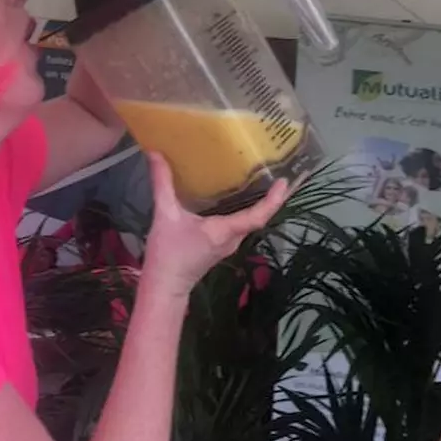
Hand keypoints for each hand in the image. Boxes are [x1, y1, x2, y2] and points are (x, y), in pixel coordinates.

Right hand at [144, 153, 289, 298]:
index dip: (274, 200)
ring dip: (257, 202)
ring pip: (248, 220)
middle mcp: (232, 238)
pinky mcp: (219, 245)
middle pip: (258, 216)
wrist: (164, 287)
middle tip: (277, 171)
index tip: (285, 182)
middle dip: (270, 196)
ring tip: (259, 178)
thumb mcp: (165, 216)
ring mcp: (227, 244)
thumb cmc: (168, 254)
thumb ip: (162, 184)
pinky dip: (242, 209)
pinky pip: (237, 224)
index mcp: (225, 231)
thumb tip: (155, 153)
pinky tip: (233, 195)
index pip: (258, 216)